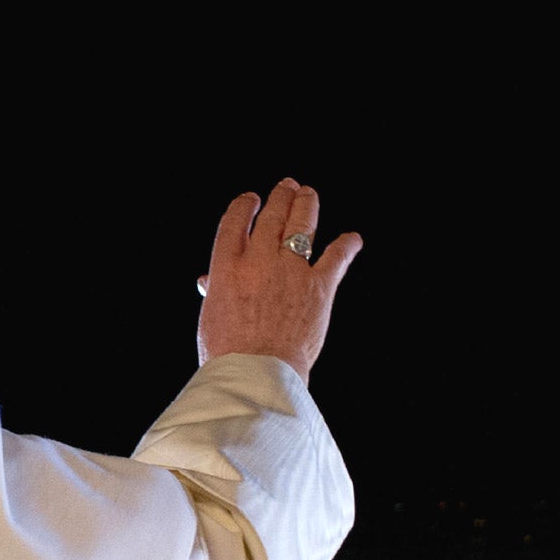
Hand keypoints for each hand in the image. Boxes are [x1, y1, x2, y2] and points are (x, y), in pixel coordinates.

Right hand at [194, 179, 361, 381]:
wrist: (257, 373)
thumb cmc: (227, 353)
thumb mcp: (211, 318)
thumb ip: (214, 292)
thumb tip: (207, 280)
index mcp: (227, 268)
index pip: (235, 222)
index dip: (244, 206)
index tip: (250, 200)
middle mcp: (259, 262)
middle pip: (272, 217)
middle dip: (280, 198)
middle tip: (287, 187)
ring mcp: (291, 271)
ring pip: (301, 225)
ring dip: (306, 205)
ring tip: (307, 194)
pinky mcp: (319, 287)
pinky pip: (336, 257)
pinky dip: (347, 246)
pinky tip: (353, 239)